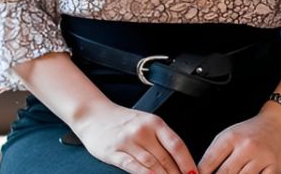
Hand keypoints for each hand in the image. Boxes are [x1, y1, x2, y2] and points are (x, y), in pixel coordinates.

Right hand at [70, 100, 198, 173]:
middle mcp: (141, 131)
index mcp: (153, 122)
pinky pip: (132, 166)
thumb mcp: (145, 122)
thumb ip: (161, 139)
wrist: (93, 114)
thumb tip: (181, 162)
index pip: (176, 145)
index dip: (187, 162)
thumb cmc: (121, 121)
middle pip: (166, 158)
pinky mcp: (114, 152)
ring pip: (152, 164)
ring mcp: (127, 141)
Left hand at [197, 104, 280, 173]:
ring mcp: (262, 158)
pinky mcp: (276, 168)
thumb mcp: (230, 135)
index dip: (200, 173)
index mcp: (230, 138)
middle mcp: (246, 147)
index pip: (209, 161)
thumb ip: (215, 153)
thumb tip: (200, 172)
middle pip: (225, 173)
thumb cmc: (252, 132)